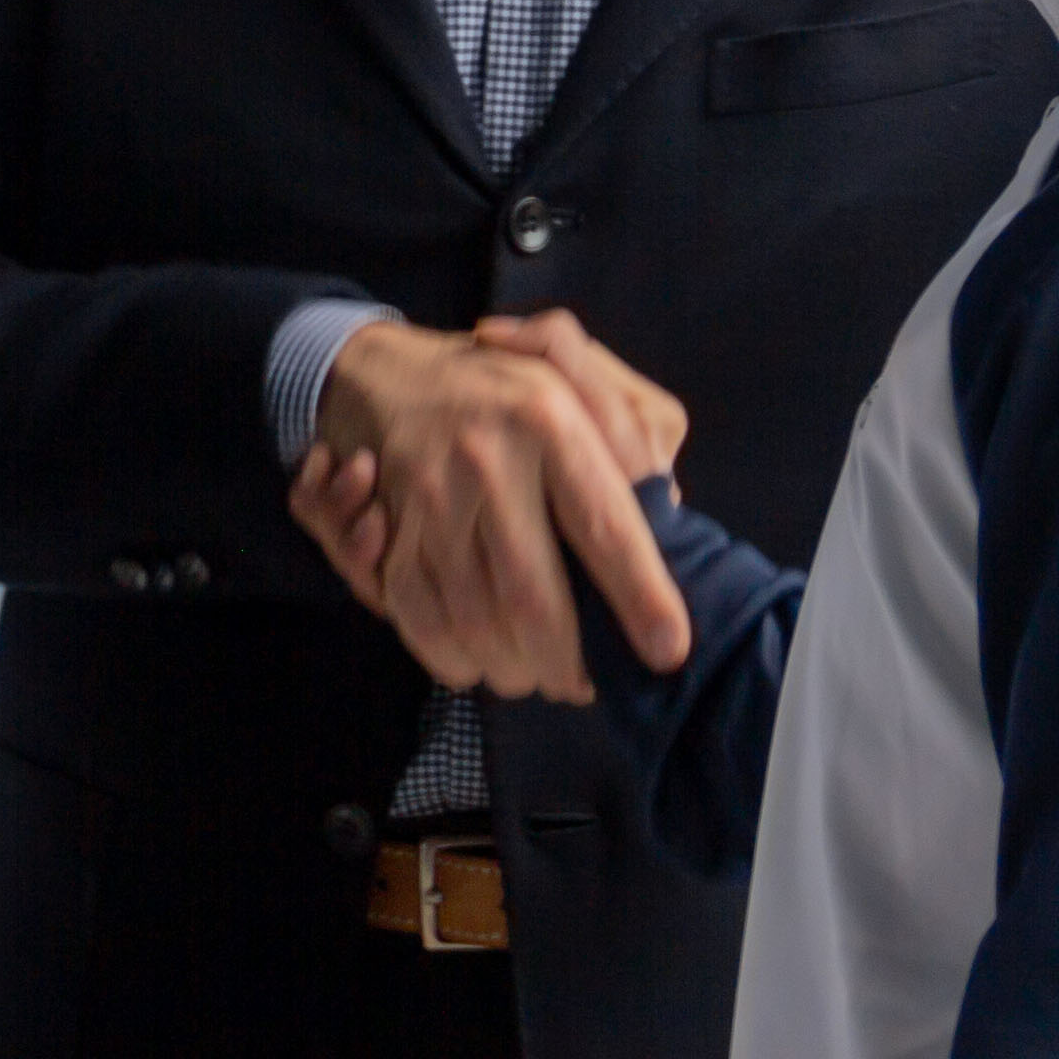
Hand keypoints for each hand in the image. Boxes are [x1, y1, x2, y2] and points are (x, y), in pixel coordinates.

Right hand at [292, 317, 691, 698]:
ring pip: (475, 620)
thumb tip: (672, 512)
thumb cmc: (507, 388)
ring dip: (513, 669)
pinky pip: (420, 619)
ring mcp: (430, 496)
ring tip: (538, 675)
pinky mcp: (386, 529)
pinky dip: (454, 657)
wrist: (387, 373)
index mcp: (550, 420)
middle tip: (584, 684)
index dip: (640, 596)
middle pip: (532, 598)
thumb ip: (638, 434)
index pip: (604, 526)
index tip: (668, 649)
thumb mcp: (581, 382)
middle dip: (564, 663)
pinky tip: (481, 660)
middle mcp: (487, 458)